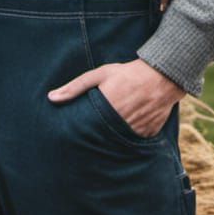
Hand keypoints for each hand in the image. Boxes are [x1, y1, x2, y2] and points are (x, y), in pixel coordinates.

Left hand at [47, 58, 183, 137]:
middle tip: (93, 133)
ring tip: (109, 131)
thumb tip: (51, 98)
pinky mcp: (149, 134)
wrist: (161, 76)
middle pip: (103, 137)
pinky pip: (135, 141)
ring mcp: (137, 131)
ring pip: (119, 141)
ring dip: (114, 137)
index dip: (83, 132)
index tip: (76, 133)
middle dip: (97, 135)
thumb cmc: (127, 73)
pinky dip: (130, 137)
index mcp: (107, 109)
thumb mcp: (99, 75)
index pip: (88, 130)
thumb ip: (75, 87)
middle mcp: (122, 123)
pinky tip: (126, 129)